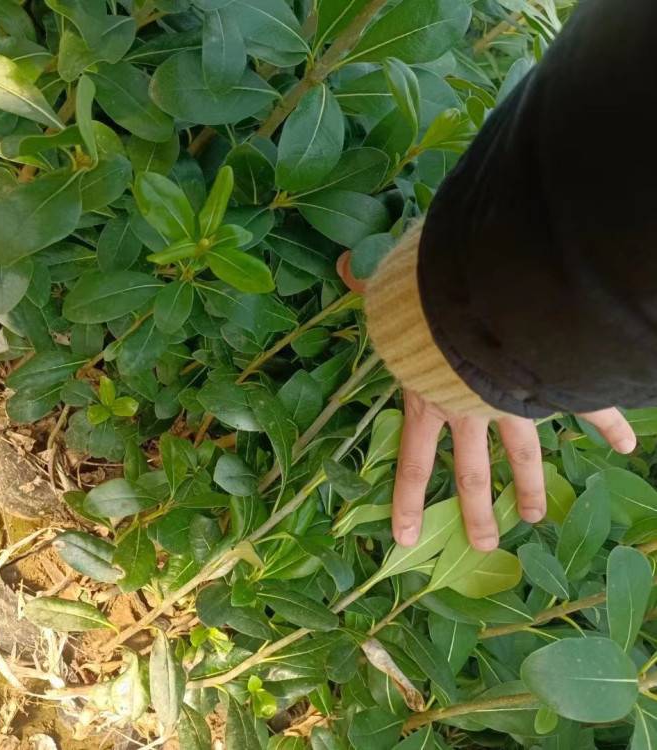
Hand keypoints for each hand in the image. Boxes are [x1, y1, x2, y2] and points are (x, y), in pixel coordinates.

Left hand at [335, 250, 637, 550]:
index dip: (406, 503)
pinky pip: (582, 407)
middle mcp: (469, 409)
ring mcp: (511, 400)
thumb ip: (367, 285)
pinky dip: (606, 422)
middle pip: (471, 473)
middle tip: (485, 544)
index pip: (412, 462)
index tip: (406, 541)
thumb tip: (338, 261)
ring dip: (527, 484)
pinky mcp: (547, 383)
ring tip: (533, 516)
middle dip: (476, 511)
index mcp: (428, 400)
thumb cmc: (430, 299)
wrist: (484, 292)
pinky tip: (625, 442)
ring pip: (522, 452)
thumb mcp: (390, 297)